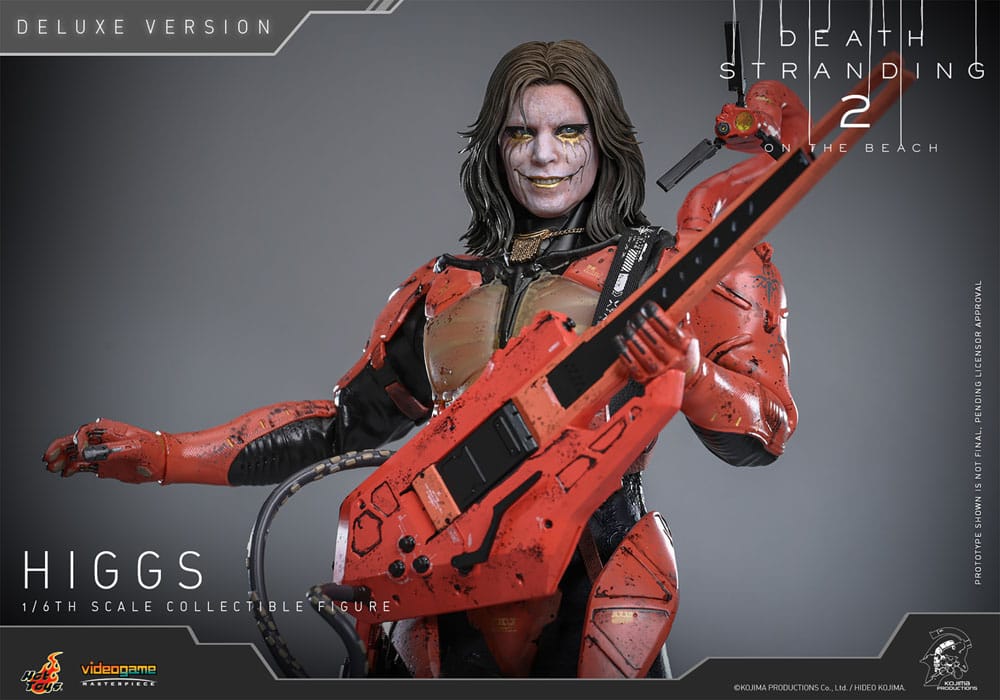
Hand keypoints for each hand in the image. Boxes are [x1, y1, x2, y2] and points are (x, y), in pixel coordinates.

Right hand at [43, 419, 165, 483]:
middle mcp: (103, 440)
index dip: (78, 441)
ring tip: (52, 468)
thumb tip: (88, 454)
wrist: (163, 462)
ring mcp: (102, 452)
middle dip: (60, 449)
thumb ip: (111, 451)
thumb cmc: (152, 451)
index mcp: (110, 431)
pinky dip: (72, 468)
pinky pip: (83, 465)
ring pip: (76, 454)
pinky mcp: (103, 464)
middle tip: (48, 459)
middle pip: (75, 442)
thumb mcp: (134, 449)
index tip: (78, 453)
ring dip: (63, 460)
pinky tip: (64, 473)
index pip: (85, 432)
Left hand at [615, 301, 700, 385]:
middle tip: (636, 316)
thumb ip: (681, 320)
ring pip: (644, 354)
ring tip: (628, 327)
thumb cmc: (685, 355)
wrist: (686, 379)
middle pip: (656, 342)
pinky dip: (624, 352)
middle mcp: (673, 360)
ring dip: (633, 339)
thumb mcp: (689, 336)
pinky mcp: (646, 378)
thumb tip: (676, 302)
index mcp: (685, 347)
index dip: (658, 317)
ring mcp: (660, 371)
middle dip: (643, 326)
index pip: (671, 331)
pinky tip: (620, 341)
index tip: (649, 307)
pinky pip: (633, 365)